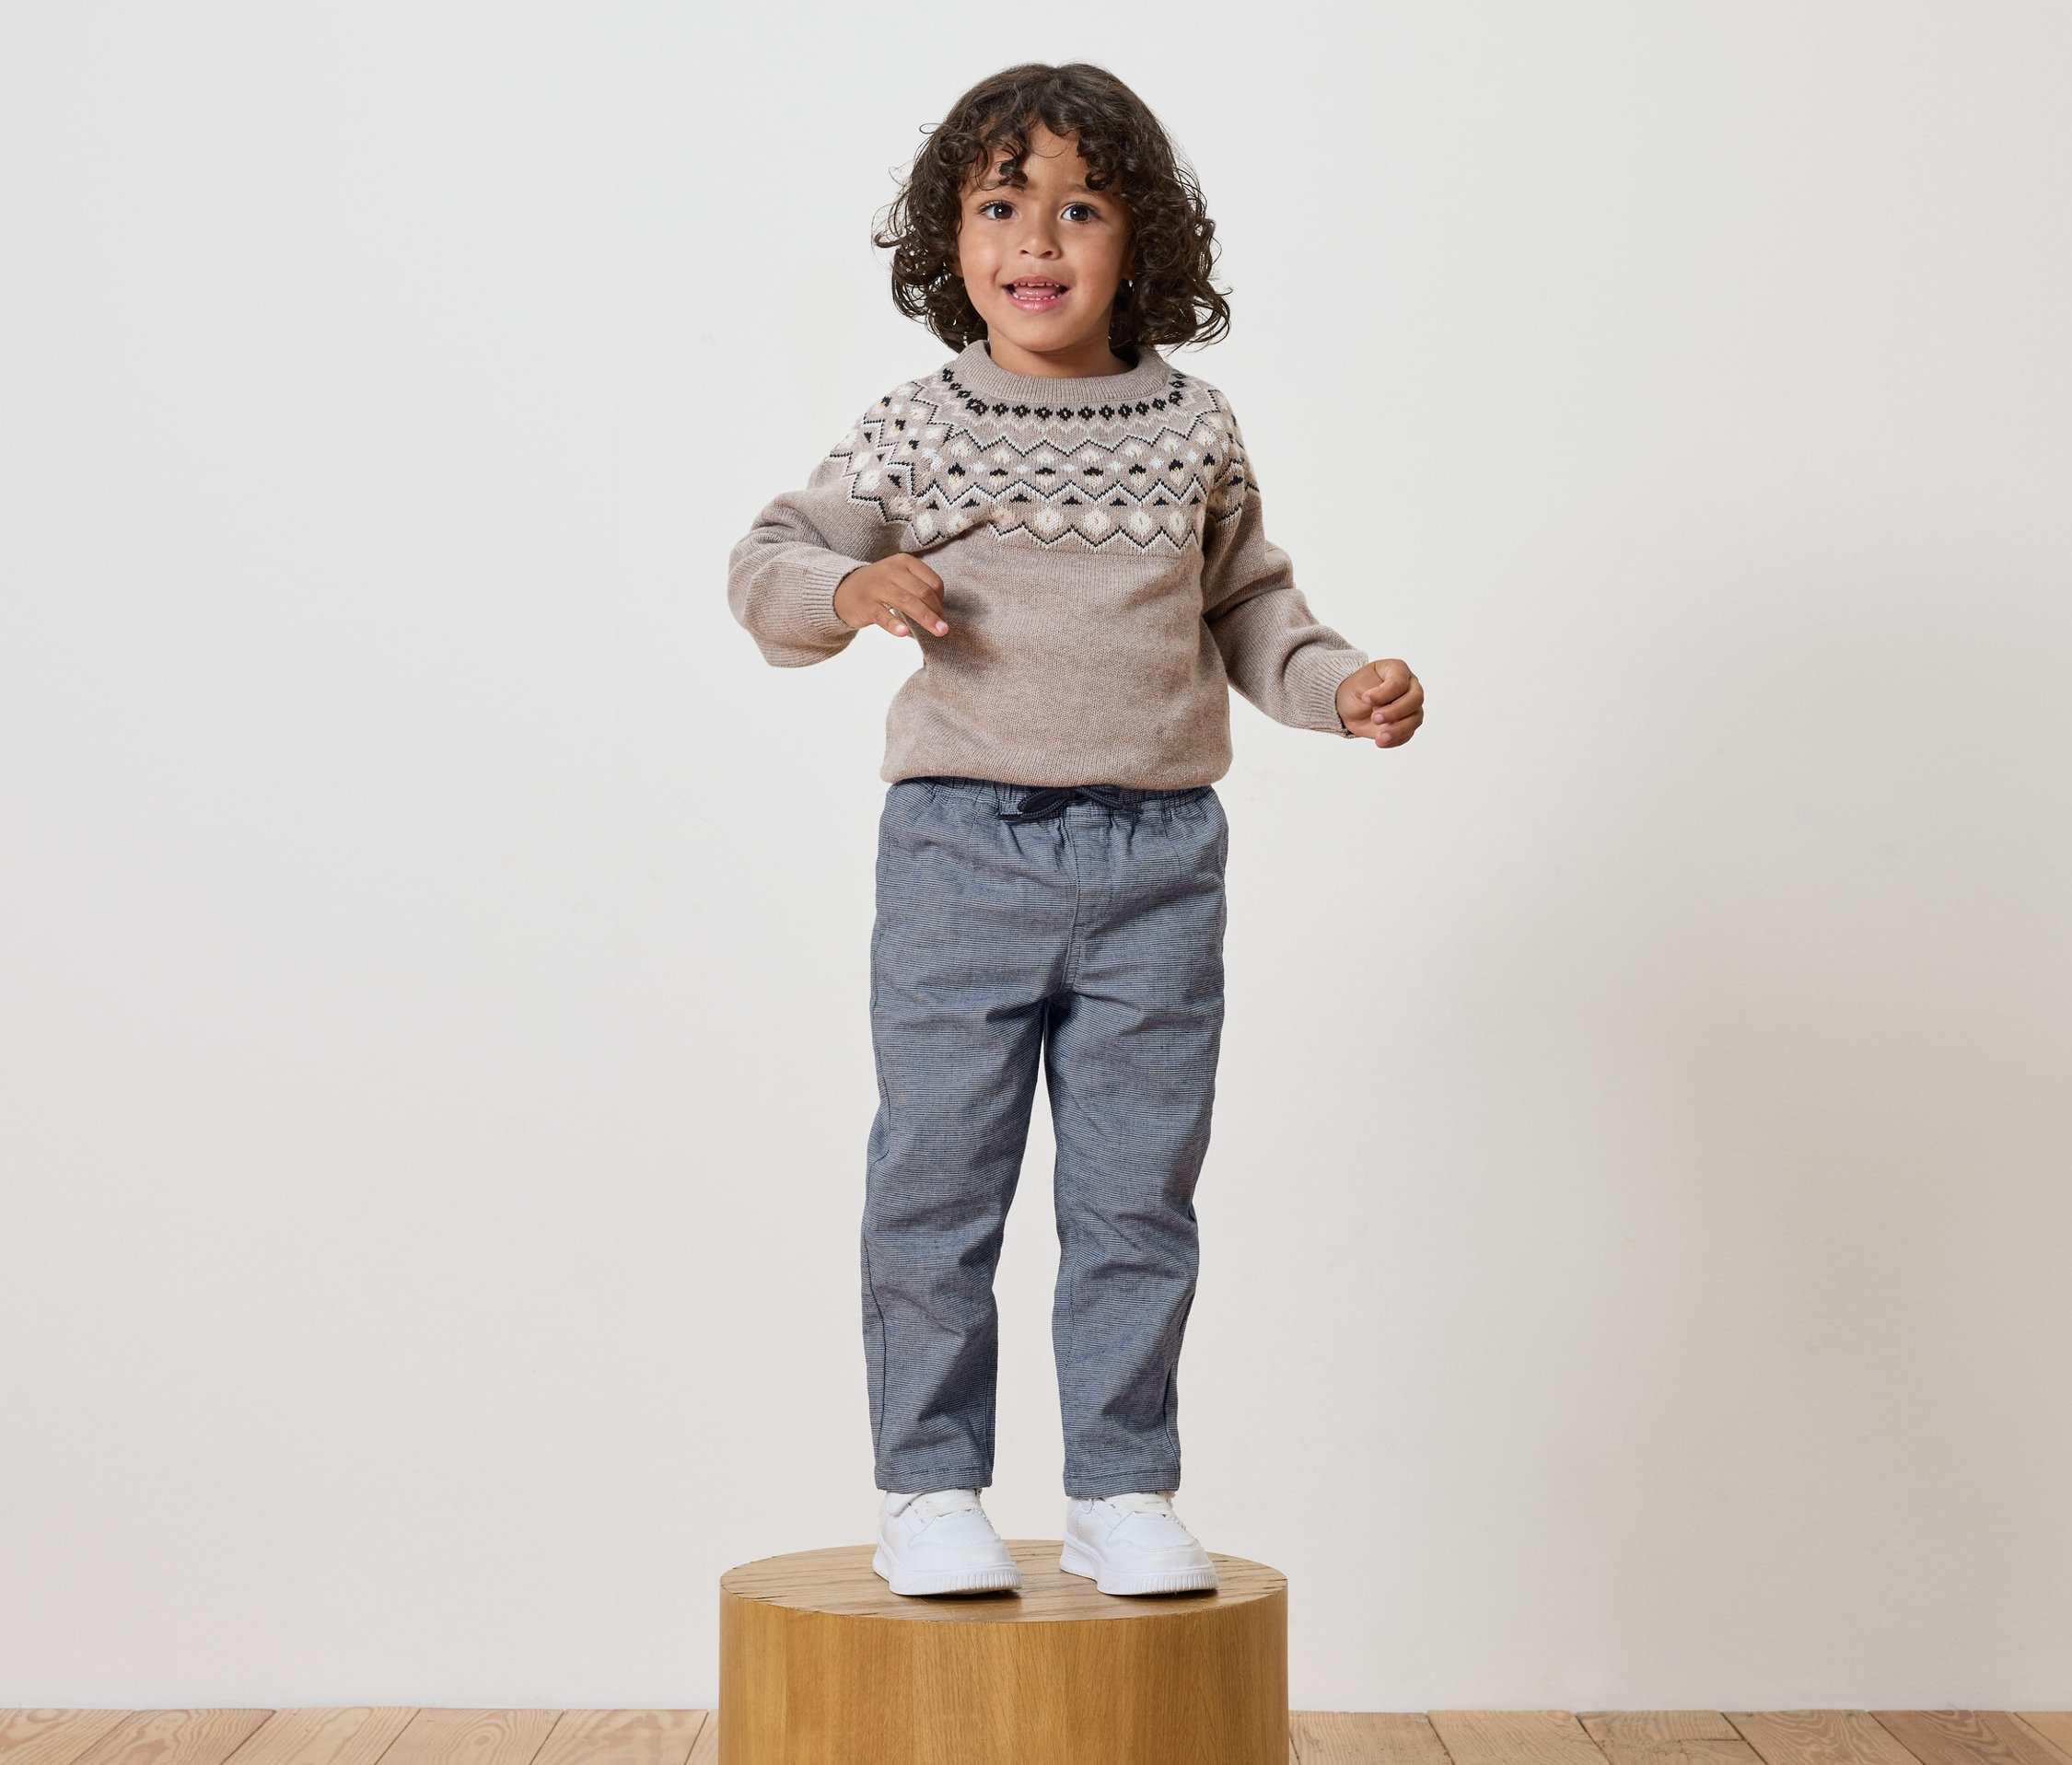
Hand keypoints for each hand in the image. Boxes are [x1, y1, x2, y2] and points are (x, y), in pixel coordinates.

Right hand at [834, 556, 948, 638]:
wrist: (843, 589)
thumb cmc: (880, 587)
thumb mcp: (900, 578)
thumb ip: (919, 590)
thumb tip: (940, 615)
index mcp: (904, 562)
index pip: (932, 582)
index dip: (941, 601)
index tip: (940, 615)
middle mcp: (891, 570)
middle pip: (922, 592)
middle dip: (936, 612)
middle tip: (944, 629)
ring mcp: (877, 587)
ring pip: (907, 602)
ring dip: (925, 618)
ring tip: (937, 632)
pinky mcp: (865, 604)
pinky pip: (882, 615)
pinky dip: (894, 624)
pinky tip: (904, 633)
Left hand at [1336, 658, 1423, 747]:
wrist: (1349, 706)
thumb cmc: (1356, 689)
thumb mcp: (1359, 684)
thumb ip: (1373, 690)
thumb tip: (1382, 706)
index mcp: (1398, 670)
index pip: (1400, 682)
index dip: (1384, 693)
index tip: (1365, 698)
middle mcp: (1410, 687)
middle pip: (1415, 699)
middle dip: (1395, 711)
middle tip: (1375, 718)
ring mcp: (1411, 707)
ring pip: (1415, 719)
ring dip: (1398, 730)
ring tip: (1379, 738)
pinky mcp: (1407, 724)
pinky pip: (1408, 734)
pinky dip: (1396, 739)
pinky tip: (1381, 741)